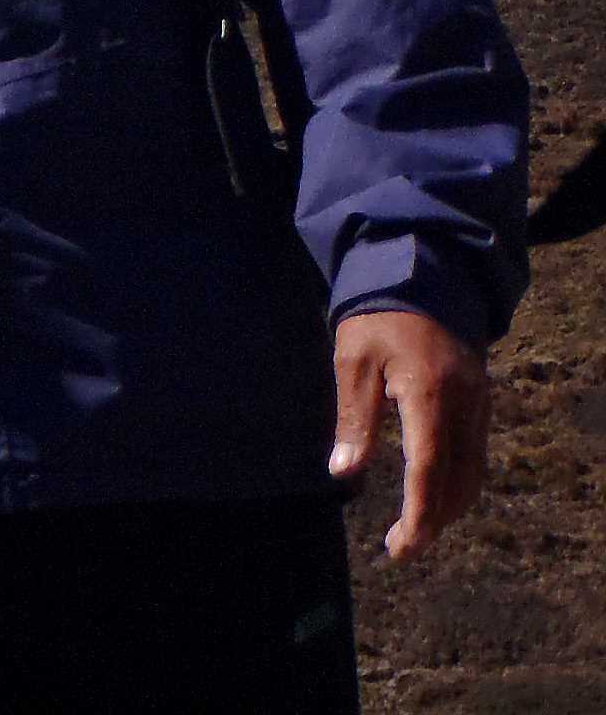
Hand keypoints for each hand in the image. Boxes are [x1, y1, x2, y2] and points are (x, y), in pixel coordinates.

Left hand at [329, 307, 489, 559]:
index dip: (418, 515)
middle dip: (433, 520)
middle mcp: (465, 405)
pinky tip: (434, 492)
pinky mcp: (481, 402)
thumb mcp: (352, 361)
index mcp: (429, 394)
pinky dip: (458, 482)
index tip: (402, 547)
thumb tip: (344, 472)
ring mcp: (479, 404)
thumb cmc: (376, 319)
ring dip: (448, 506)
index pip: (428, 470)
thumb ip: (354, 418)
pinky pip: (476, 454)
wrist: (421, 278)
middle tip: (401, 546)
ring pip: (473, 472)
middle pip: (458, 481)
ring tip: (415, 528)